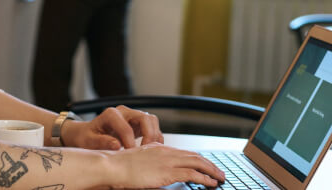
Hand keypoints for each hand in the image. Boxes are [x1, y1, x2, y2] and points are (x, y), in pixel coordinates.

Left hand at [61, 105, 162, 149]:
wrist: (88, 134)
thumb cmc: (87, 137)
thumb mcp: (88, 140)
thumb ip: (101, 142)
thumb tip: (116, 145)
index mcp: (111, 114)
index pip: (126, 127)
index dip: (130, 142)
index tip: (130, 155)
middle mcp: (124, 112)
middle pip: (145, 118)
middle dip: (149, 136)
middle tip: (146, 152)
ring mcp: (133, 117)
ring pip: (152, 121)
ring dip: (154, 137)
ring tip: (150, 153)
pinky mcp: (138, 125)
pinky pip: (153, 128)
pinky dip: (155, 139)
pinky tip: (150, 151)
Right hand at [108, 142, 225, 188]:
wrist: (111, 165)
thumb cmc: (118, 166)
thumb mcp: (137, 163)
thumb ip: (149, 166)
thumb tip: (155, 175)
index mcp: (158, 148)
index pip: (184, 152)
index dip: (197, 159)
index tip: (206, 166)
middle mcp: (165, 152)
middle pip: (194, 155)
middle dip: (209, 164)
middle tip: (219, 172)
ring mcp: (166, 161)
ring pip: (197, 163)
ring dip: (211, 171)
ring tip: (220, 178)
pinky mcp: (166, 171)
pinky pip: (191, 174)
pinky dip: (204, 178)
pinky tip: (211, 183)